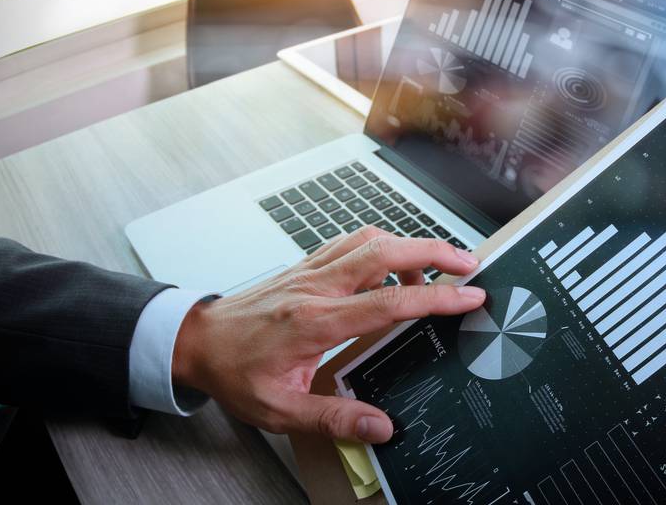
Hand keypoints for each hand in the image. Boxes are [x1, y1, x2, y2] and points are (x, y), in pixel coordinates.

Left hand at [170, 227, 484, 442]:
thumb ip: (333, 419)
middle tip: (470, 265)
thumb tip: (381, 427)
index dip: (436, 296)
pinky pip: (351, 242)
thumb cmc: (233, 372)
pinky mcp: (306, 265)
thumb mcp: (279, 409)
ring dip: (410, 243)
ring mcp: (310, 270)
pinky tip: (393, 261)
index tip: (470, 296)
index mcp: (315, 321)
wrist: (195, 342)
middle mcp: (316, 286)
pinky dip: (382, 244)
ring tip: (438, 265)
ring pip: (369, 238)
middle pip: (385, 250)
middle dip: (435, 250)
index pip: (389, 301)